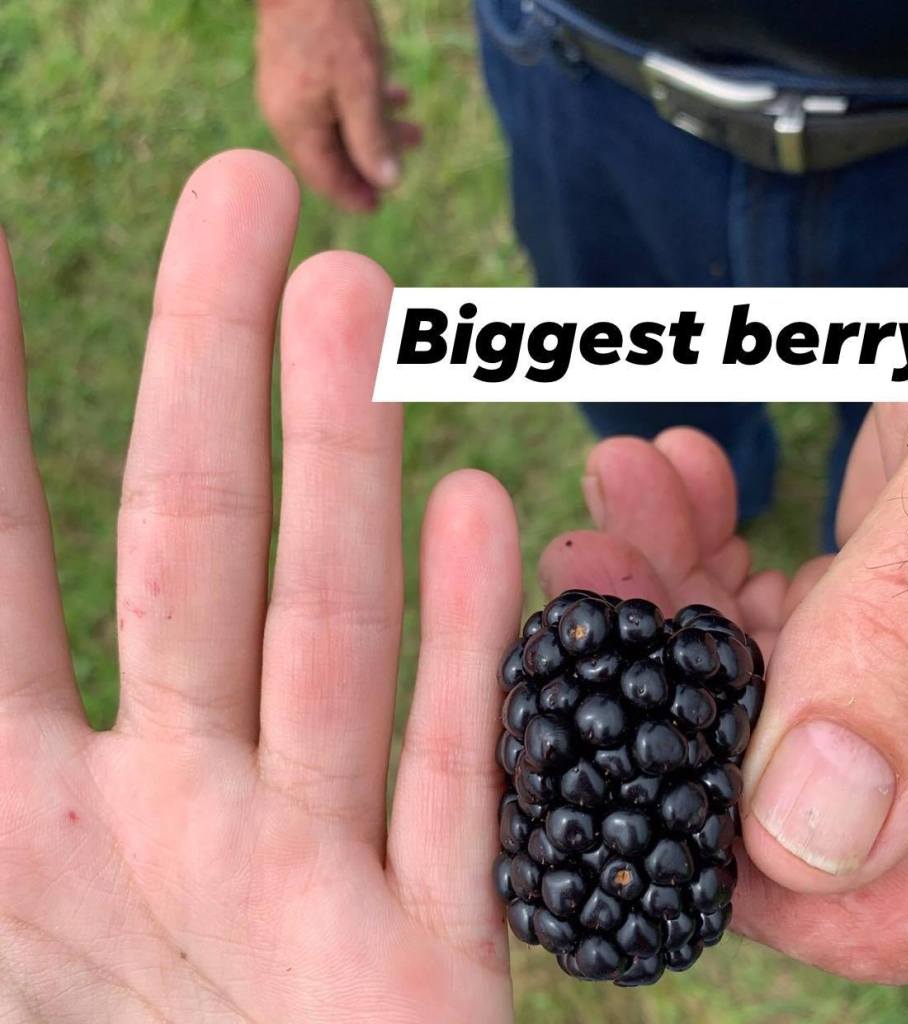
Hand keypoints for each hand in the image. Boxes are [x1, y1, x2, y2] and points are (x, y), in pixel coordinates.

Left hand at [0, 151, 515, 1021]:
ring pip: (333, 631)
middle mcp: (167, 825)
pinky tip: (486, 510)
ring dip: (350, 467)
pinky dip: (470, 648)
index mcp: (14, 845)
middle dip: (213, 365)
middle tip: (255, 197)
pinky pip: (455, 778)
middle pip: (192, 545)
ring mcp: (304, 879)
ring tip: (363, 303)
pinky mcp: (421, 957)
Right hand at [256, 0, 421, 211]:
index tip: (378, 205)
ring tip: (416, 128)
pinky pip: (333, 99)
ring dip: (379, 128)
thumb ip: (373, 138)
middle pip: (334, 154)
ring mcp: (290, 90)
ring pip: (339, 124)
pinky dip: (365, 103)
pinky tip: (397, 95)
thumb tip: (388, 183)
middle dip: (374, 160)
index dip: (355, 195)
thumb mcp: (362, 87)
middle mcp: (288, 115)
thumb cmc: (332, 23)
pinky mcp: (297, 65)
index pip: (326, 179)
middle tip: (408, 159)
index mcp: (298, 128)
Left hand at [540, 193, 907, 983]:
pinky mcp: (877, 609)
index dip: (717, 847)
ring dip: (663, 594)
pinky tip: (674, 472)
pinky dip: (702, 551)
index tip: (606, 722)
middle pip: (775, 793)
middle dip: (655, 677)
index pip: (875, 909)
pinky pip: (762, 617)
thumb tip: (809, 834)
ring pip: (747, 695)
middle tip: (591, 559)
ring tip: (630, 482)